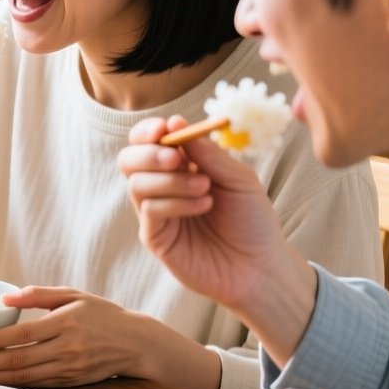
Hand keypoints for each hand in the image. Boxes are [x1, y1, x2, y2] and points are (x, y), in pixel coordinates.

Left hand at [0, 287, 157, 386]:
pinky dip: (14, 386)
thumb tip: (6, 298)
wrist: (138, 343)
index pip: (23, 334)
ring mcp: (69, 368)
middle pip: (19, 360)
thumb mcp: (73, 295)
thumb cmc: (103, 315)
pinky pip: (38, 385)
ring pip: (25, 377)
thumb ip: (39, 295)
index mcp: (65, 323)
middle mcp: (66, 348)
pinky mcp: (71, 382)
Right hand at [117, 116, 290, 312]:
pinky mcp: (154, 237)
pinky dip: (175, 202)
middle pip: (129, 159)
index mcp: (181, 166)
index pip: (147, 141)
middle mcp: (162, 186)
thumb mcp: (238, 179)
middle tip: (177, 159)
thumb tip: (176, 122)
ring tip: (204, 187)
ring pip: (136, 184)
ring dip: (171, 180)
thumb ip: (208, 153)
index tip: (163, 129)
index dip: (148, 131)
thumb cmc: (252, 220)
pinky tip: (203, 204)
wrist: (260, 266)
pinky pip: (149, 211)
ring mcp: (155, 213)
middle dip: (148, 154)